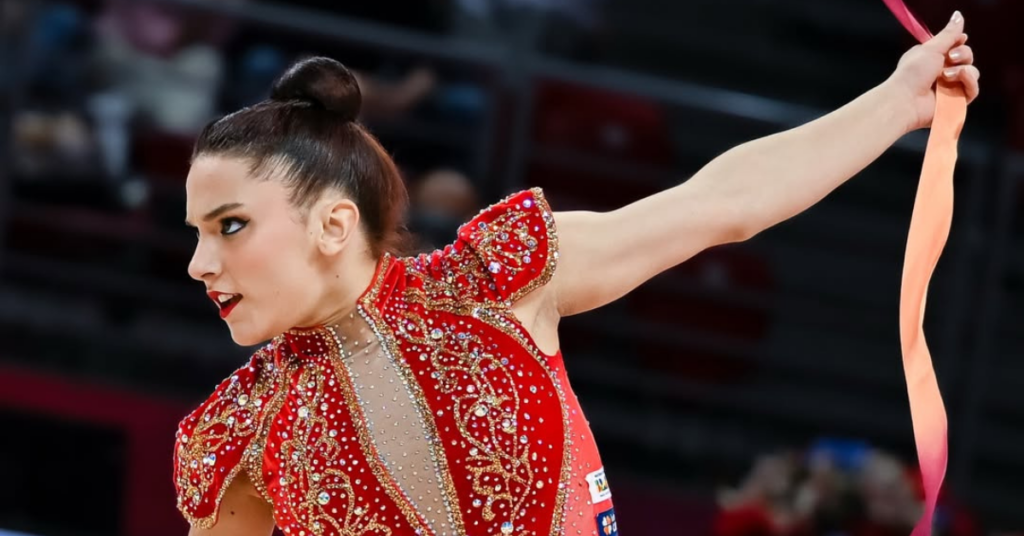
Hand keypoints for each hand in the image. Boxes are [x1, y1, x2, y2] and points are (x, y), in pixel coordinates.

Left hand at [886, 11, 980, 131]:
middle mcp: (942, 71)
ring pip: (972, 72)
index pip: (955, 46)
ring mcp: (949, 87)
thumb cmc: (912, 73)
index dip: (960, 42)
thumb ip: (949, 34)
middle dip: (963, 54)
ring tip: (946, 75)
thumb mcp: (931, 48)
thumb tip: (958, 15)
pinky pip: (973, 89)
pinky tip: (955, 81)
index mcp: (932, 57)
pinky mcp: (956, 101)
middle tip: (950, 57)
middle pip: (967, 57)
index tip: (959, 39)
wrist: (906, 99)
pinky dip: (968, 82)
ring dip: (964, 70)